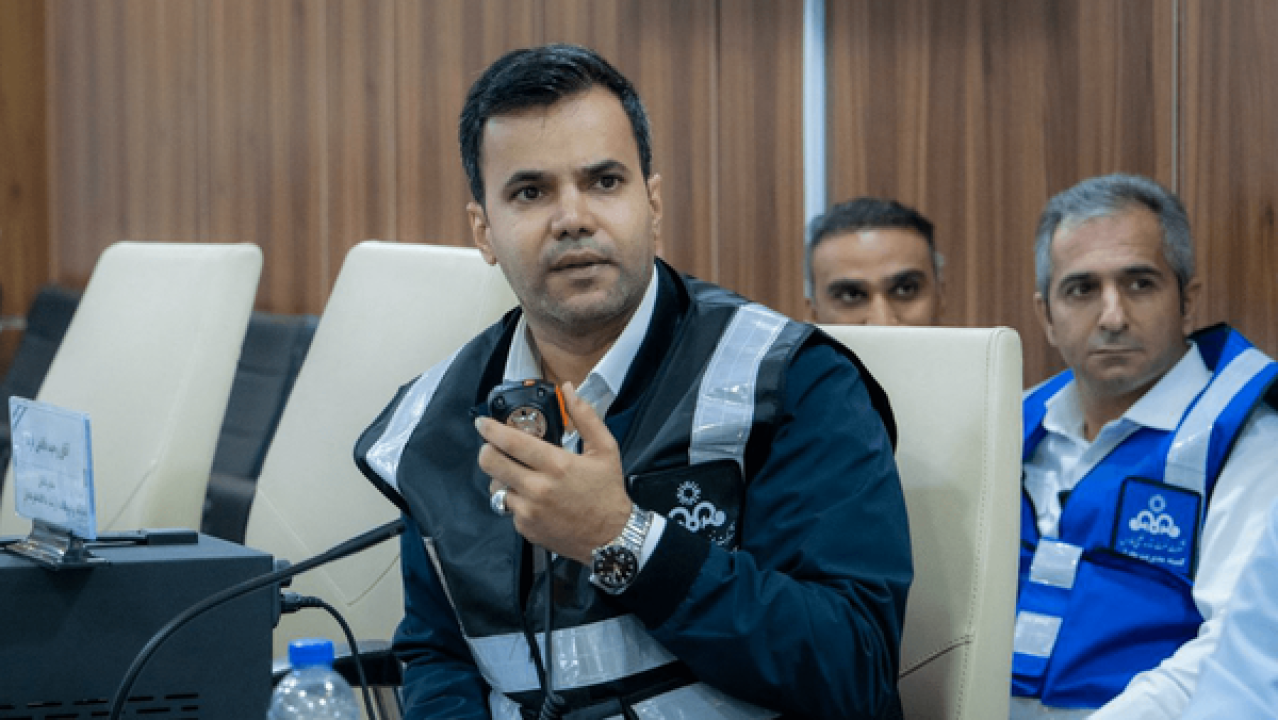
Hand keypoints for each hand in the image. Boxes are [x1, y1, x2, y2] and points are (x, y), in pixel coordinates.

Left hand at [477, 382, 631, 562]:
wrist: (611, 539)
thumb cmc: (608, 493)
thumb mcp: (605, 449)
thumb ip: (585, 417)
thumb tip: (568, 390)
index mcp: (557, 465)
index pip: (511, 442)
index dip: (491, 429)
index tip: (483, 423)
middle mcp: (538, 488)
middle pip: (491, 463)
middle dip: (487, 450)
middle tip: (492, 447)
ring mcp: (529, 510)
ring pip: (496, 486)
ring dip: (502, 477)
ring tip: (519, 475)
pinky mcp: (525, 527)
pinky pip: (508, 508)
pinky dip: (515, 500)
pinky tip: (534, 498)